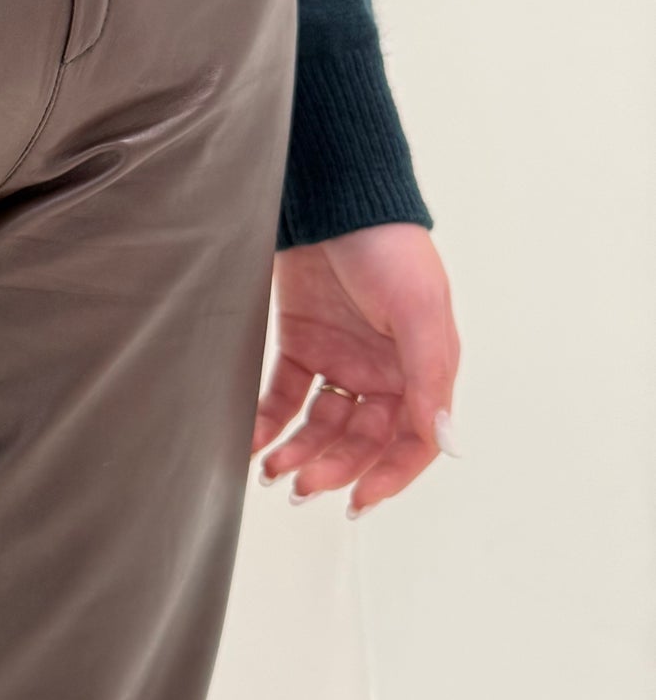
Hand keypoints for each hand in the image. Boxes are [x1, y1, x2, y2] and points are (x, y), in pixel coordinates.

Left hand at [252, 224, 459, 517]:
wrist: (334, 198)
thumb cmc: (388, 247)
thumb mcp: (420, 312)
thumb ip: (430, 378)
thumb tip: (445, 441)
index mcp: (422, 368)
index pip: (412, 440)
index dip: (389, 475)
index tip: (358, 501)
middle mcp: (383, 370)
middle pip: (360, 439)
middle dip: (333, 468)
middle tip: (300, 488)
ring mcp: (340, 357)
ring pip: (322, 424)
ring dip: (300, 453)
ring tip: (272, 473)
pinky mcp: (300, 341)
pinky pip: (285, 395)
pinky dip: (270, 422)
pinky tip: (254, 442)